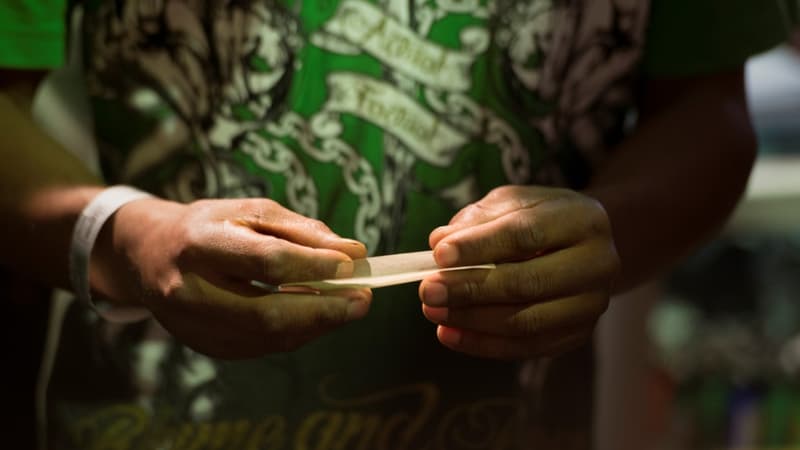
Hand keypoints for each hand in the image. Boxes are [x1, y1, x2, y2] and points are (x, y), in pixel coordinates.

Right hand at [93, 197, 369, 358]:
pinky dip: (297, 333)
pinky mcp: (205, 347)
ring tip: (348, 306)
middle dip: (324, 310)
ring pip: (269, 337)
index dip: (313, 266)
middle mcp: (190, 291)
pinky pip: (263, 347)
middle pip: (268, 313)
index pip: (266, 261)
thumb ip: (301, 231)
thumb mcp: (250, 211)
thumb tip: (352, 253)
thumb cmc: (208, 225)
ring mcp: (195, 327)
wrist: (148, 256)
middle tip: (363, 299)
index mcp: (199, 244)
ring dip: (317, 324)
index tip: (352, 264)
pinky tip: (316, 316)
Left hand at [419, 186, 618, 358]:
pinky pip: (527, 347)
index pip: (526, 234)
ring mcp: (591, 304)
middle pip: (528, 283)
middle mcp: (597, 263)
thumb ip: (478, 218)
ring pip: (527, 322)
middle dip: (470, 289)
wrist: (584, 246)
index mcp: (582, 219)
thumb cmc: (540, 219)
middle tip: (428, 291)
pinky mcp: (578, 334)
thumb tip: (440, 242)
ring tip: (433, 313)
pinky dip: (484, 345)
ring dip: (472, 320)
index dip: (480, 246)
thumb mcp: (513, 203)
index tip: (439, 254)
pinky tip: (450, 335)